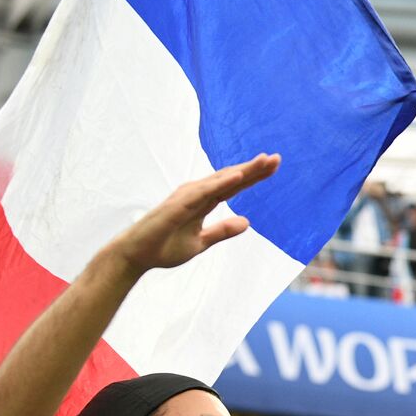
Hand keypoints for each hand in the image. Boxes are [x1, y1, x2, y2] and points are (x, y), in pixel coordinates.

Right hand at [110, 154, 279, 272]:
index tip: (274, 166)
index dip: (254, 176)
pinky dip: (221, 183)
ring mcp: (187, 197)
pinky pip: (203, 192)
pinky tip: (238, 176)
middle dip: (254, 168)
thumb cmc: (164, 247)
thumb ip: (222, 231)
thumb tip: (247, 222)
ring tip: (264, 161)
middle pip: (230, 178)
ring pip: (220, 180)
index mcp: (204, 202)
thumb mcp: (201, 242)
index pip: (234, 186)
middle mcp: (196, 194)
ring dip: (242, 170)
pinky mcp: (178, 205)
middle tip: (277, 158)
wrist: (138, 257)